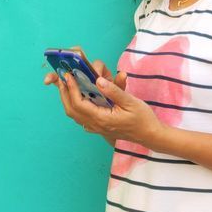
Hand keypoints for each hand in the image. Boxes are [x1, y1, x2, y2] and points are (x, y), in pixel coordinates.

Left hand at [44, 47, 159, 146]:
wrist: (149, 134)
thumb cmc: (142, 117)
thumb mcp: (130, 101)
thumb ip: (114, 91)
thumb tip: (98, 80)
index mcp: (102, 118)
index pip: (79, 104)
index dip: (71, 89)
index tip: (68, 76)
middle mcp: (96, 125)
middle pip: (72, 111)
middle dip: (64, 94)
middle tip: (62, 79)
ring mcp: (97, 128)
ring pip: (75, 115)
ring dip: (68, 100)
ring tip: (67, 86)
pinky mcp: (99, 128)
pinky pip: (82, 118)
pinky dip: (75, 107)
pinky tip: (79, 98)